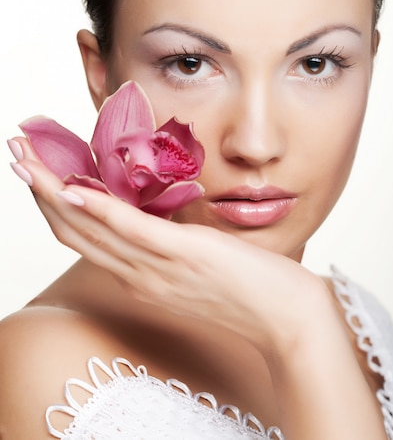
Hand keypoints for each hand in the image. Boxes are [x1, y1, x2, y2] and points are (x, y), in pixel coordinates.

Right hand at [9, 137, 386, 438]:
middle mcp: (137, 275)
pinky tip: (72, 186)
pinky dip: (97, 208)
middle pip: (73, 231)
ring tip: (26, 160)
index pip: (83, 238)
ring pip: (89, 228)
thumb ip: (168, 238)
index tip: (35, 172)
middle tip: (15, 154)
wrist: (287, 317)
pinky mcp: (181, 255)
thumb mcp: (196, 260)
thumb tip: (157, 206)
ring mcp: (156, 268)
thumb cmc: (247, 285)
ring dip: (52, 191)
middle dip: (38, 191)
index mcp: (139, 275)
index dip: (52, 204)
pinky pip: (130, 230)